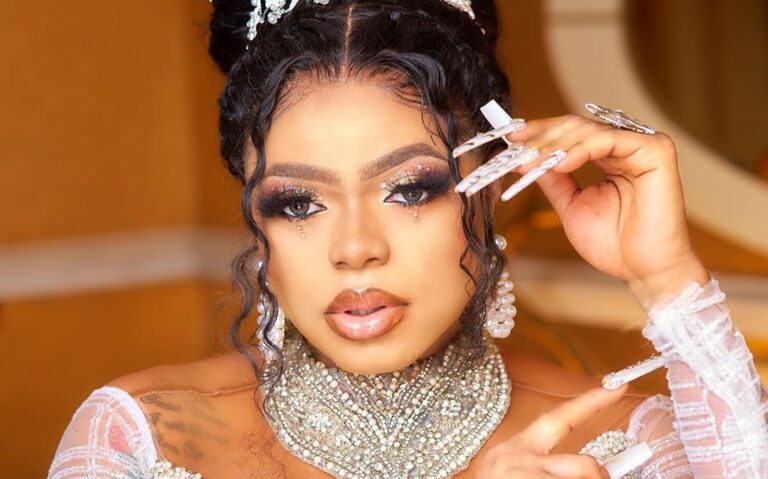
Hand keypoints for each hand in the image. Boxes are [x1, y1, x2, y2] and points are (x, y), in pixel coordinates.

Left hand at [457, 113, 709, 307]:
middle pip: (576, 126)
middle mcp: (628, 145)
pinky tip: (559, 162)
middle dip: (541, 138)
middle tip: (514, 148)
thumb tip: (525, 157)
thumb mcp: (571, 206)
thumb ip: (553, 180)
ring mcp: (644, 145)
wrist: (643, 272)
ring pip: (588, 130)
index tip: (508, 137)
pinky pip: (609, 141)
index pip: (570, 133)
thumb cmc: (613, 245)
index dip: (538, 133)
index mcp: (610, 156)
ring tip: (529, 160)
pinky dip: (580, 150)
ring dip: (553, 145)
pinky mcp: (656, 151)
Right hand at [477, 384, 628, 477]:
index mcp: (520, 447)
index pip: (561, 417)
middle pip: (586, 465)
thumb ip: (548, 464)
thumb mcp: (516, 470)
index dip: (591, 402)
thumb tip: (593, 469)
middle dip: (598, 478)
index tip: (619, 385)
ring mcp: (523, 477)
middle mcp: (521, 459)